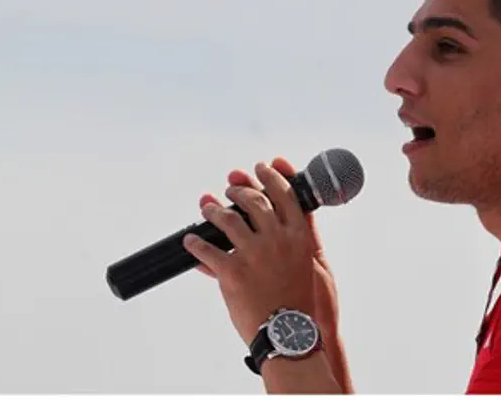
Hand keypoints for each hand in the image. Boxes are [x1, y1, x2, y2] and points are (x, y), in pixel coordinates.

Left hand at [184, 158, 339, 344]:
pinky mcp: (233, 272)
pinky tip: (189, 241)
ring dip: (212, 210)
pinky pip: (207, 250)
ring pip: (227, 219)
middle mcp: (277, 239)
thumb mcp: (310, 264)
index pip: (285, 194)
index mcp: (299, 235)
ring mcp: (254, 254)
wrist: (289, 332)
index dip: (271, 177)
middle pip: (254, 201)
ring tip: (206, 207)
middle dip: (239, 190)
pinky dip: (195, 243)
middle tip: (230, 187)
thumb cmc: (301, 301)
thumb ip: (297, 239)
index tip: (262, 168)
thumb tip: (281, 219)